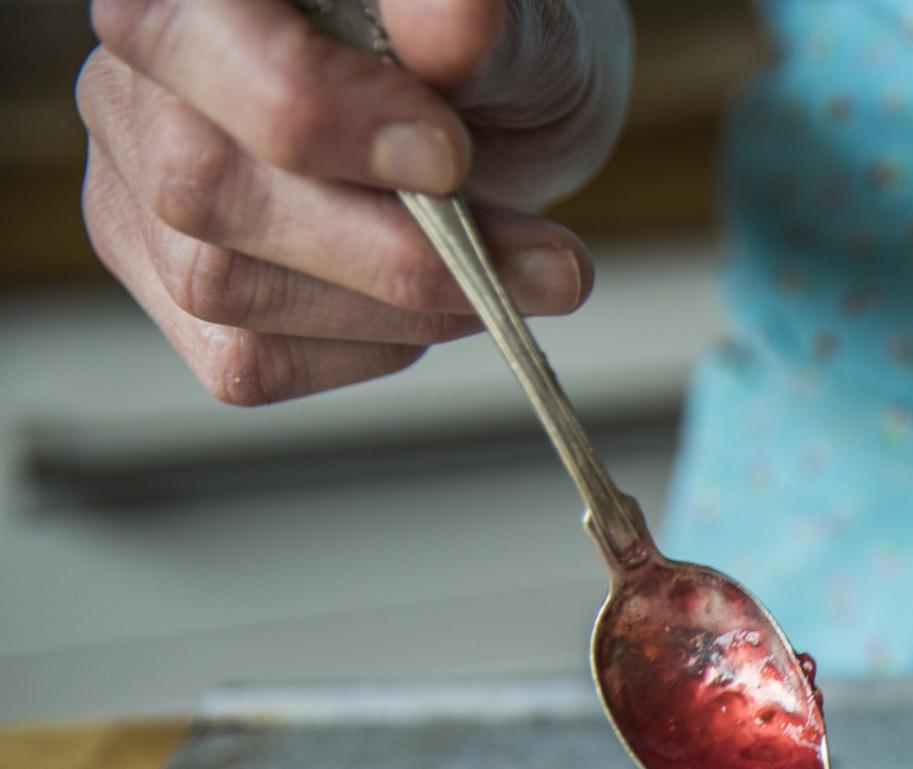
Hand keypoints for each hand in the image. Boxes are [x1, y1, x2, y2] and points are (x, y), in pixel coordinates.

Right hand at [77, 0, 632, 404]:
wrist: (497, 127)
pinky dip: (365, 350)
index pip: (202, 45)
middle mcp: (139, 80)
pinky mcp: (173, 290)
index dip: (325, 116)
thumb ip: (478, 26)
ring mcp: (140, 188)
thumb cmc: (493, 60)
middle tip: (540, 261)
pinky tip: (428, 308)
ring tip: (510, 279)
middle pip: (205, 188)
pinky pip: (246, 360)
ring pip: (223, 287)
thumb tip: (457, 19)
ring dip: (400, 310)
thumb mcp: (520, 32)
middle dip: (390, 249)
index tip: (449, 158)